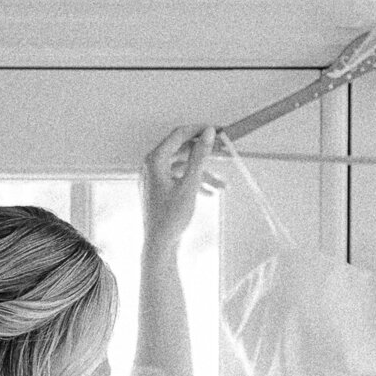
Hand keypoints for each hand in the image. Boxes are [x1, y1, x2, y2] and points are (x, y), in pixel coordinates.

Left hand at [140, 125, 222, 247]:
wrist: (159, 245)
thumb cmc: (171, 217)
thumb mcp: (190, 184)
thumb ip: (200, 156)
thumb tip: (209, 133)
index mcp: (155, 160)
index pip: (179, 134)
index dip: (200, 130)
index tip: (218, 131)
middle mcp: (151, 165)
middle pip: (182, 150)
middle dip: (204, 154)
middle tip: (224, 154)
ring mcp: (153, 178)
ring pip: (182, 167)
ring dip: (203, 174)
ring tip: (223, 186)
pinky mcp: (158, 190)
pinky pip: (177, 179)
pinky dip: (193, 183)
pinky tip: (210, 194)